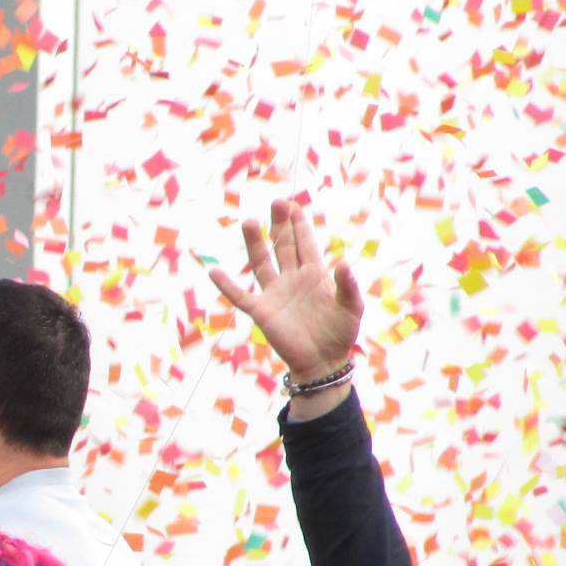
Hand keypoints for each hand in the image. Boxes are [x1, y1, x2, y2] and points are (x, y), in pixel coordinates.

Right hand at [208, 198, 362, 381]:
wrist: (323, 362)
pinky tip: (214, 271)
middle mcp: (292, 279)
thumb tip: (343, 262)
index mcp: (315, 274)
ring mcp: (275, 294)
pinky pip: (240, 296)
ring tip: (248, 222)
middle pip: (283, 245)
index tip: (294, 206)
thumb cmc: (340, 334)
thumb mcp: (352, 308)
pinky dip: (226, 285)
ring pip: (261, 263)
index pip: (305, 243)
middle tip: (277, 202)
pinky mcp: (262, 312)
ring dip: (255, 243)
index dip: (299, 225)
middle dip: (279, 224)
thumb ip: (348, 285)